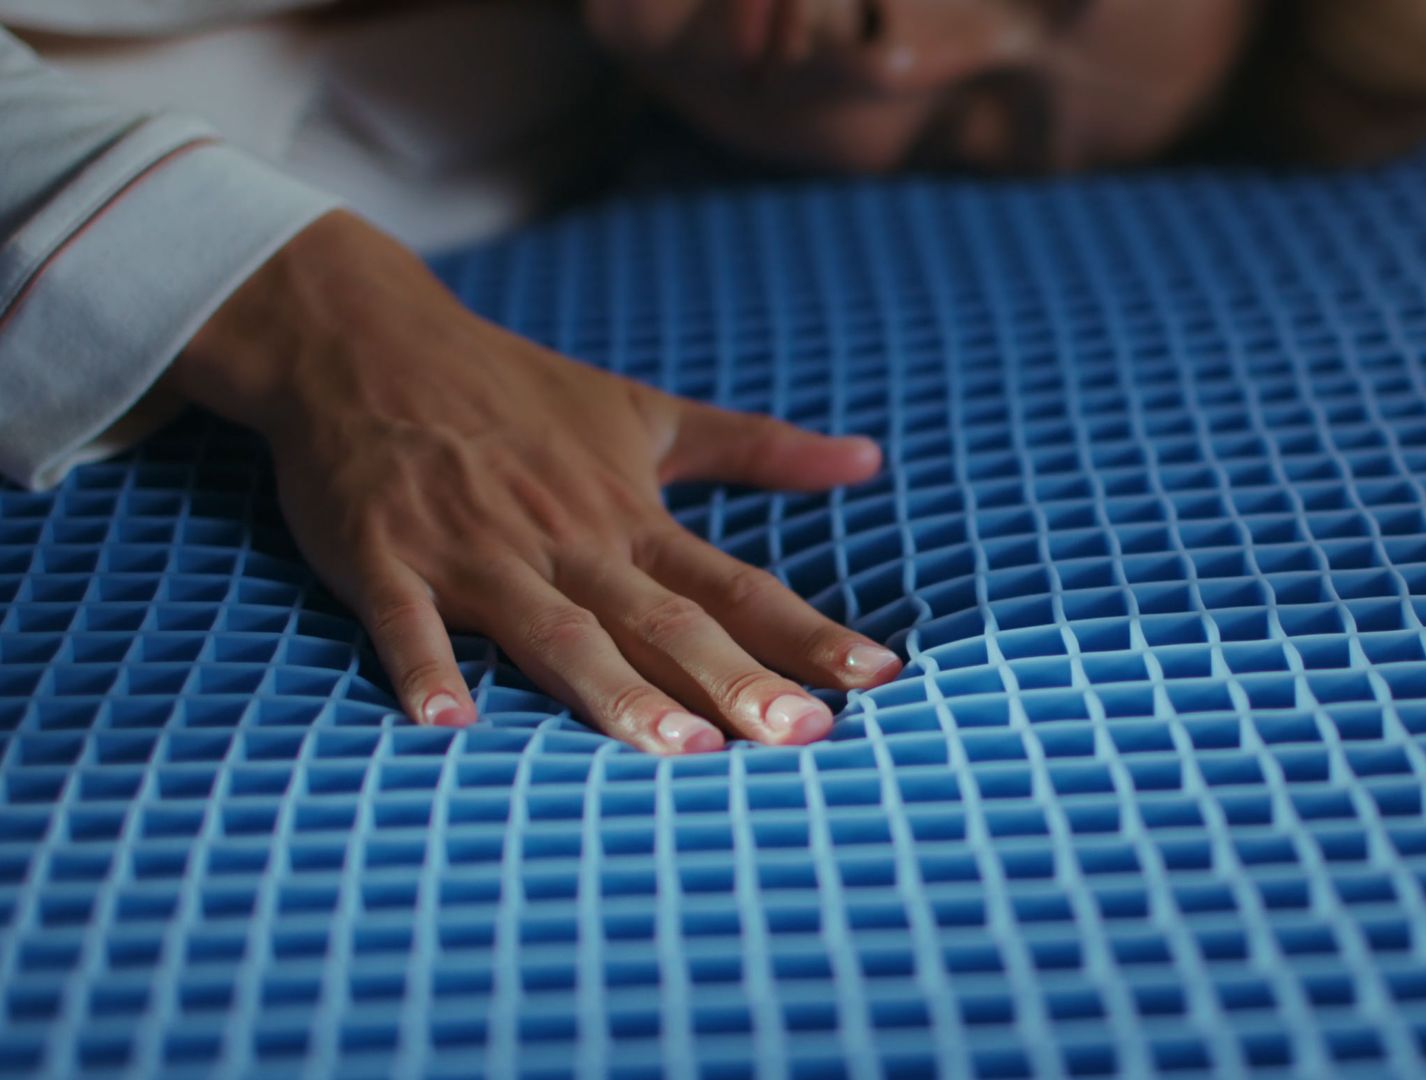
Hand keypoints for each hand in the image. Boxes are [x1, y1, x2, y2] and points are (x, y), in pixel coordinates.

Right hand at [167, 210, 901, 753]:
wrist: (363, 337)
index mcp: (629, 517)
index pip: (734, 586)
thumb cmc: (515, 388)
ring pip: (557, 631)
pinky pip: (406, 621)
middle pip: (664, 622)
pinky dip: (426, 668)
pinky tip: (449, 728)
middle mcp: (567, 540)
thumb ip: (756, 447)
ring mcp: (476, 551)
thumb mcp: (645, 412)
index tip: (877, 679)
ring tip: (678, 750)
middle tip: (803, 735)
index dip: (805, 633)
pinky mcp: (384, 556)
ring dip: (615, 691)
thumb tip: (868, 459)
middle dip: (735, 681)